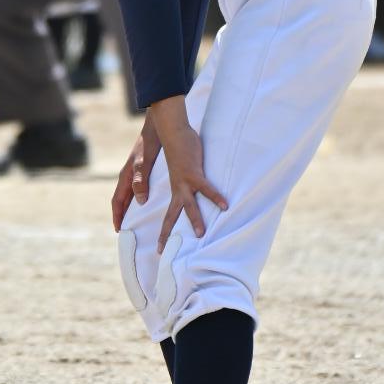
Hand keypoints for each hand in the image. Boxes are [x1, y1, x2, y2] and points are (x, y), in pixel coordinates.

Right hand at [111, 116, 161, 232]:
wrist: (158, 124)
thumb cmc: (151, 142)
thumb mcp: (145, 162)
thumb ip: (140, 180)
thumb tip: (140, 202)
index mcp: (126, 176)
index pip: (117, 201)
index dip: (117, 215)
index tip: (118, 230)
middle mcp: (129, 175)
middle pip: (122, 200)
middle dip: (122, 215)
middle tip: (127, 230)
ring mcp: (136, 171)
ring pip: (130, 194)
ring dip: (131, 208)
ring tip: (137, 220)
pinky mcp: (144, 168)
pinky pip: (138, 187)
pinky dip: (139, 198)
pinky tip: (149, 202)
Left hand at [151, 101, 227, 251]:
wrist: (172, 132)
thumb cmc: (179, 150)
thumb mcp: (181, 170)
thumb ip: (187, 182)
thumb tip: (192, 191)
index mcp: (175, 190)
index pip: (167, 214)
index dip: (164, 231)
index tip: (159, 247)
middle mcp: (177, 189)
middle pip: (171, 215)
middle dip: (167, 233)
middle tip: (161, 251)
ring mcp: (184, 182)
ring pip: (189, 205)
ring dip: (195, 219)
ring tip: (201, 235)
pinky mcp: (193, 173)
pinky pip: (206, 188)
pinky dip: (215, 196)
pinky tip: (225, 205)